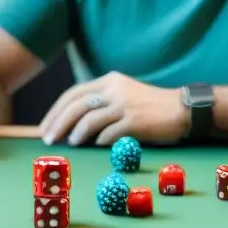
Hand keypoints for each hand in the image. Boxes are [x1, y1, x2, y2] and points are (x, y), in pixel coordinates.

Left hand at [38, 72, 188, 146]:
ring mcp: (124, 104)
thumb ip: (102, 102)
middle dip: (58, 123)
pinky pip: (108, 134)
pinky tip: (94, 147)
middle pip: (76, 105)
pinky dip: (98, 141)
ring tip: (70, 143)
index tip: (45, 126)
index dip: (56, 110)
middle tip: (48, 140)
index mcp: (109, 80)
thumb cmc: (151, 106)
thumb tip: (73, 122)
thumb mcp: (124, 95)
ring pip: (89, 119)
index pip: (73, 93)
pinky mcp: (134, 121)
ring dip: (75, 133)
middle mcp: (114, 89)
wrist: (182, 109)